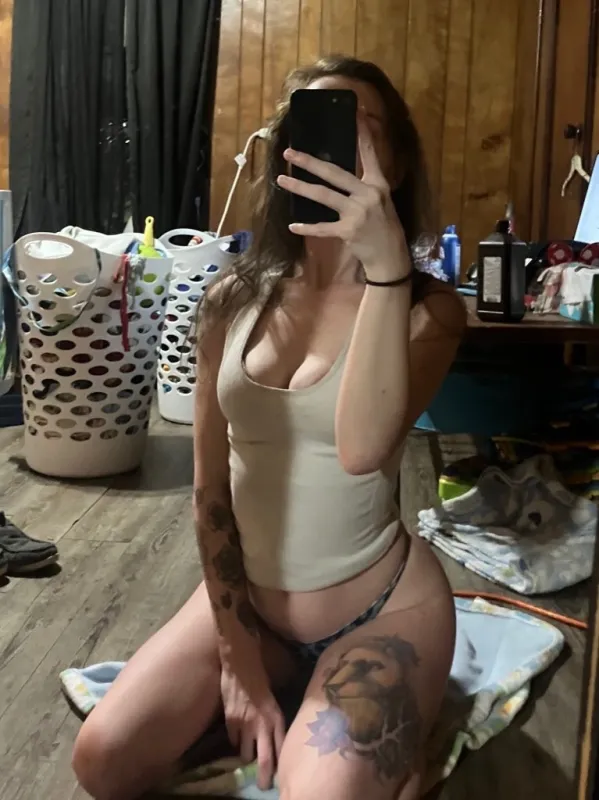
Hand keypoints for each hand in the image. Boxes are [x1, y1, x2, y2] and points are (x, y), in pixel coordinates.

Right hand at [220, 662, 285, 789]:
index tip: (281, 775)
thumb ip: (273, 718)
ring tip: (247, 757)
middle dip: (264, 778)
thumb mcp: (273, 699)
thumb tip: (273, 735)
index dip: (281, 765)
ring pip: (245, 754)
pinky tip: (236, 736)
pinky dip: (234, 741)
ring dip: (246, 757)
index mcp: (277, 718)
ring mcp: (245, 725)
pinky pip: (232, 741)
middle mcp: (263, 725)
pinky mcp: (230, 721)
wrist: (240, 662)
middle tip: (263, 787)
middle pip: (265, 761)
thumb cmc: (260, 677)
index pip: (282, 749)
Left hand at [277, 115, 410, 281]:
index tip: (356, 113)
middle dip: (310, 162)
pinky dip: (307, 228)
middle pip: (334, 173)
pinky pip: (322, 228)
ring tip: (282, 180)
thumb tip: (340, 172)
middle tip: (290, 152)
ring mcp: (357, 213)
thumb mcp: (381, 201)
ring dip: (300, 187)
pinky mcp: (347, 231)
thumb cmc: (385, 227)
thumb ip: (364, 186)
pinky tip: (293, 225)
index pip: (369, 154)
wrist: (390, 257)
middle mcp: (367, 194)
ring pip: (323, 196)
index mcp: (378, 184)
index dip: (362, 134)